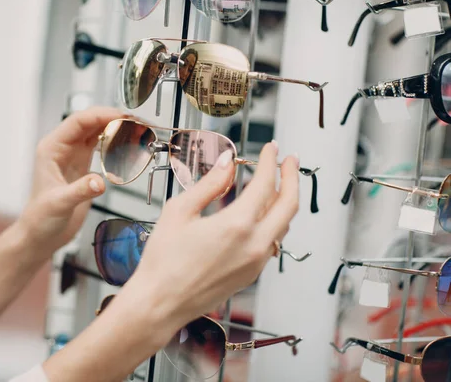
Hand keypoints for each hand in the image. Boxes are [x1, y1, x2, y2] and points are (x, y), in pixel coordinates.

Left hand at [19, 107, 123, 259]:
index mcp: (51, 149)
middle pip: (89, 122)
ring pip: (95, 132)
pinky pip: (99, 146)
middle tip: (135, 122)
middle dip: (112, 118)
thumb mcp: (60, 204)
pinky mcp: (82, 166)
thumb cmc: (41, 218)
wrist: (41, 234)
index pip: (77, 122)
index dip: (100, 115)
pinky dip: (113, 141)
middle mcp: (62, 148)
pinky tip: (126, 142)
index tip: (121, 116)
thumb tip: (99, 182)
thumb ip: (80, 191)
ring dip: (114, 127)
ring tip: (135, 128)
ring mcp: (72, 156)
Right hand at [122, 141, 298, 329]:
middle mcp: (254, 245)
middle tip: (289, 161)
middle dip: (292, 178)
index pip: (265, 184)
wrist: (160, 303)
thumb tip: (227, 164)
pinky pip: (272, 242)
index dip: (269, 161)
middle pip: (289, 205)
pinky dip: (273, 222)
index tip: (270, 148)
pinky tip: (260, 214)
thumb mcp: (179, 211)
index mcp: (237, 225)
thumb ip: (209, 184)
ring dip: (284, 201)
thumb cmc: (163, 260)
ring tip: (275, 184)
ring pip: (284, 225)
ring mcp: (256, 263)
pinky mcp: (251, 275)